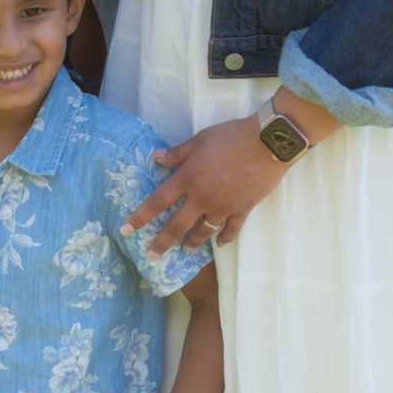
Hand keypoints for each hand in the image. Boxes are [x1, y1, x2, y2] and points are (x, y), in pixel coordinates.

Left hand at [124, 116, 289, 256]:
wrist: (267, 144)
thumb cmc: (231, 137)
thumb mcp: (200, 140)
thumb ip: (177, 153)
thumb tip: (156, 158)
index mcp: (188, 179)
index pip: (158, 201)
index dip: (140, 217)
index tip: (126, 230)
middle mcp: (201, 198)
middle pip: (177, 225)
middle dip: (162, 242)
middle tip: (151, 256)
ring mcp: (222, 207)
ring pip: (203, 231)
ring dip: (192, 242)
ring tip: (185, 250)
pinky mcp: (242, 210)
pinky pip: (230, 230)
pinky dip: (224, 238)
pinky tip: (219, 244)